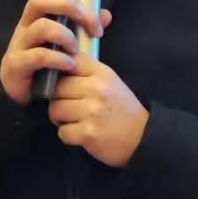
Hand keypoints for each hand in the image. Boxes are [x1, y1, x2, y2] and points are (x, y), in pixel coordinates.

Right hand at [0, 0, 110, 105]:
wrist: (31, 103)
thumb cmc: (51, 71)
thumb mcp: (71, 48)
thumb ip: (85, 30)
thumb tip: (106, 15)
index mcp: (36, 21)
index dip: (74, 3)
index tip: (97, 23)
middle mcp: (24, 29)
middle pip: (39, 2)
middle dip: (69, 9)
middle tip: (90, 30)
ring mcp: (17, 47)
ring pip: (41, 27)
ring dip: (65, 36)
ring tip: (76, 52)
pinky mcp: (14, 67)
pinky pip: (37, 55)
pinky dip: (57, 59)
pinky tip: (69, 66)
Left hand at [48, 50, 148, 167]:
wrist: (142, 137)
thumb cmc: (122, 108)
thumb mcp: (110, 82)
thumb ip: (87, 72)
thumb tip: (58, 65)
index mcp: (102, 73)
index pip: (70, 61)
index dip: (60, 71)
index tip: (62, 81)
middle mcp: (96, 89)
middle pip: (57, 87)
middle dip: (58, 98)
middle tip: (68, 106)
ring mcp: (92, 111)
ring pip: (55, 109)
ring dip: (60, 118)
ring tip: (73, 120)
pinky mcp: (88, 133)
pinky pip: (62, 132)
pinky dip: (68, 135)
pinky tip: (79, 133)